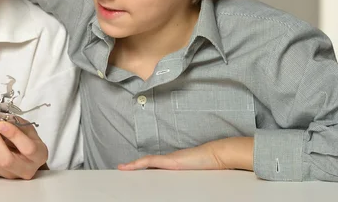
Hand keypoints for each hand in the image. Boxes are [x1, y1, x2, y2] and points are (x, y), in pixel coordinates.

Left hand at [0, 115, 47, 179]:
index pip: (27, 148)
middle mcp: (25, 169)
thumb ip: (15, 123)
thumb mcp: (27, 128)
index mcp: (39, 155)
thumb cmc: (27, 139)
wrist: (24, 155)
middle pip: (5, 159)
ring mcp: (9, 175)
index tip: (0, 123)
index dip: (13, 135)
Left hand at [118, 137, 253, 171]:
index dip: (142, 166)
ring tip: (122, 168)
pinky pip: (150, 161)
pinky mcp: (170, 160)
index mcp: (174, 163)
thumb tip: (183, 184)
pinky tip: (130, 167)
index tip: (132, 169)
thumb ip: (187, 176)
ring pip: (146, 162)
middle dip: (135, 166)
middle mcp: (169, 160)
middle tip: (122, 168)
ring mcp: (169, 159)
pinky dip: (139, 163)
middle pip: (148, 163)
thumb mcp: (195, 173)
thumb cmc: (209, 164)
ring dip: (134, 166)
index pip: (154, 165)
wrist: (216, 154)